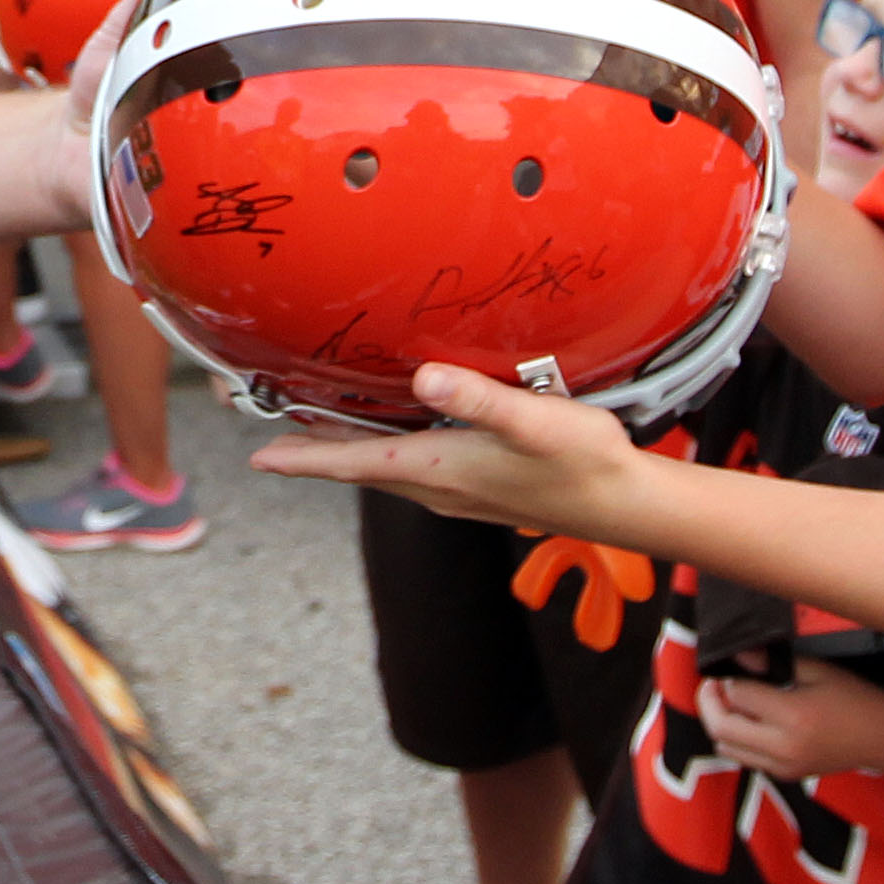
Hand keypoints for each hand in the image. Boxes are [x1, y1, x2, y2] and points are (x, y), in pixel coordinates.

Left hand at [251, 363, 651, 537]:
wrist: (627, 505)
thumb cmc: (583, 463)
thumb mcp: (532, 421)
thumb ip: (477, 398)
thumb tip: (422, 377)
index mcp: (438, 469)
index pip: (352, 463)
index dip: (301, 456)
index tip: (256, 456)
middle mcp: (436, 486)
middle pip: (355, 464)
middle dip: (307, 445)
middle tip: (260, 424)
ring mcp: (455, 491)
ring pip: (380, 466)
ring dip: (341, 446)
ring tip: (304, 422)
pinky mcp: (475, 487)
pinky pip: (408, 465)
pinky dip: (379, 447)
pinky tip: (382, 426)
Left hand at [697, 662, 883, 780]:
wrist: (882, 738)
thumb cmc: (853, 698)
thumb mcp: (817, 671)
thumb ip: (774, 664)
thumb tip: (739, 655)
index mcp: (793, 716)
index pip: (738, 696)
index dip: (729, 679)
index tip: (731, 668)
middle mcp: (783, 747)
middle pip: (721, 728)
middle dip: (708, 703)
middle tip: (711, 684)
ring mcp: (783, 766)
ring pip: (726, 747)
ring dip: (719, 722)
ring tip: (729, 701)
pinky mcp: (785, 775)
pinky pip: (745, 758)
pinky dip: (736, 739)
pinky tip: (749, 721)